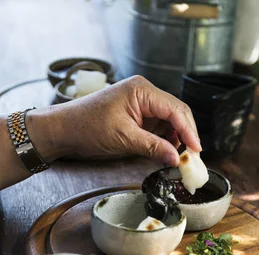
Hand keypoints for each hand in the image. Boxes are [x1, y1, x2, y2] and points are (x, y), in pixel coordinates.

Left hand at [30, 75, 200, 165]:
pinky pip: (156, 126)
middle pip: (175, 113)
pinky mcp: (135, 114)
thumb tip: (176, 158)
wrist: (62, 129)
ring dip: (175, 139)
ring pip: (168, 121)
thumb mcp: (123, 139)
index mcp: (142, 90)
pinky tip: (166, 152)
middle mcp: (144, 93)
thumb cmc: (87, 127)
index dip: (189, 131)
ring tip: (180, 159)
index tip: (196, 150)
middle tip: (192, 158)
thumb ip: (153, 147)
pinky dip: (163, 139)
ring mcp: (140, 103)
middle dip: (185, 135)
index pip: (175, 109)